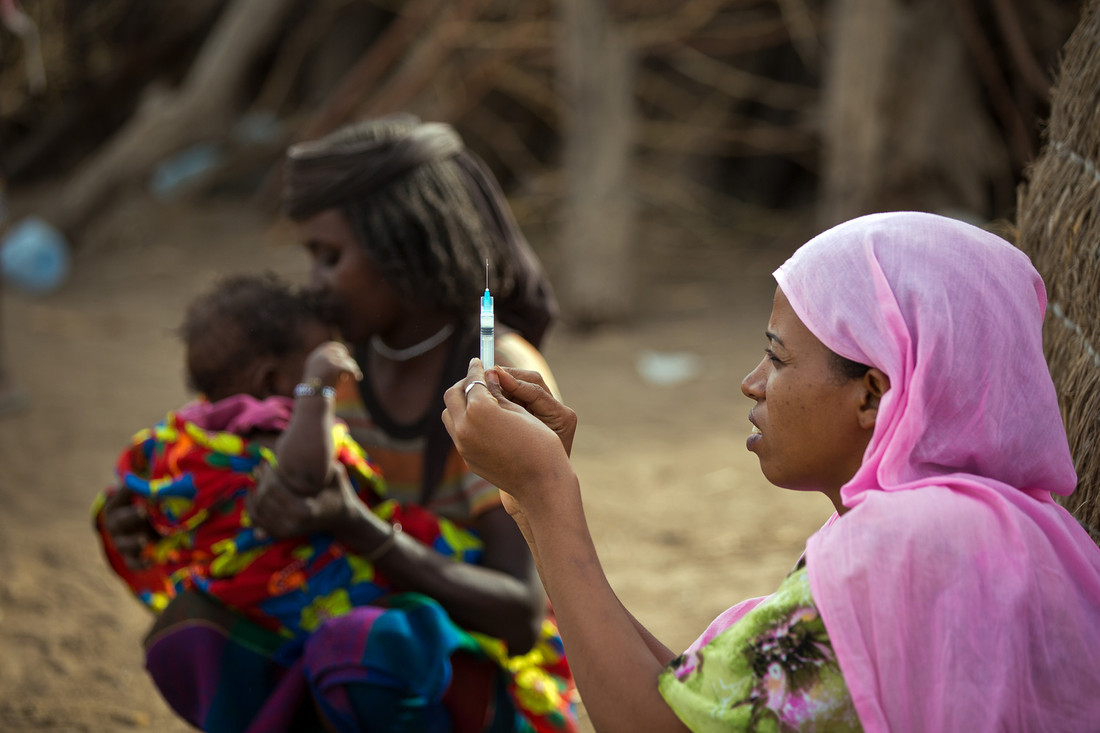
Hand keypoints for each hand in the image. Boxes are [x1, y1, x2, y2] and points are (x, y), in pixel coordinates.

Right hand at [101, 487, 158, 569]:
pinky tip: (152, 562)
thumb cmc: (145, 503)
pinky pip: (133, 563)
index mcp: (115, 507)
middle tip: (144, 512)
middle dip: (132, 517)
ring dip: (134, 542)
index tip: (138, 487)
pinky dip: (141, 564)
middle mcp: (115, 525)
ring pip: (124, 545)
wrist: (143, 525)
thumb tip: (158, 478)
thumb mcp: (143, 494)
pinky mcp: (130, 557)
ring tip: (145, 540)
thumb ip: (147, 487)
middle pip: (120, 522)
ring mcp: (121, 542)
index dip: (127, 492)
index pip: (119, 498)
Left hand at [247, 462, 360, 539]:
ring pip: (257, 510)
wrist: (344, 519)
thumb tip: (304, 449)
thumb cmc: (339, 492)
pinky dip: (251, 507)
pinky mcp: (281, 534)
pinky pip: (257, 521)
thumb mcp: (336, 473)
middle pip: (263, 498)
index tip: (268, 461)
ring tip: (257, 476)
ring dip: (253, 491)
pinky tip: (253, 493)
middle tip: (261, 466)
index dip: (267, 473)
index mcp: (304, 509)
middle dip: (259, 480)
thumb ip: (323, 463)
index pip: (274, 488)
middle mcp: (293, 523)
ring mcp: (286, 532)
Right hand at [302, 341, 361, 387]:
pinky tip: (358, 378)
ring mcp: (325, 360)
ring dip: (352, 368)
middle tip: (351, 369)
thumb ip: (330, 365)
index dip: (339, 349)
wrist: (313, 399)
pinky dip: (354, 372)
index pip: (329, 345)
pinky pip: (348, 367)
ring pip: (346, 360)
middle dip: (347, 360)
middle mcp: (319, 356)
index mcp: (314, 357)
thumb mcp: (321, 374)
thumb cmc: (318, 390)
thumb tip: (346, 358)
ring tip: (354, 376)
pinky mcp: (332, 366)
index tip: (346, 355)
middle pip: (339, 352)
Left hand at [442, 359, 575, 510]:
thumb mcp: (519, 410)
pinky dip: (464, 421)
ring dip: (460, 403)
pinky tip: (481, 421)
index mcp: (479, 409)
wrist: (539, 483)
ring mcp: (463, 445)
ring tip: (478, 400)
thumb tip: (486, 376)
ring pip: (449, 415)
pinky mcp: (466, 458)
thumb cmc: (538, 442)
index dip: (476, 368)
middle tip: (477, 378)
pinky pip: (457, 433)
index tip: (478, 361)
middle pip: (453, 396)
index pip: (472, 380)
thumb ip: (497, 393)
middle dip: (464, 384)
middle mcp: (465, 427)